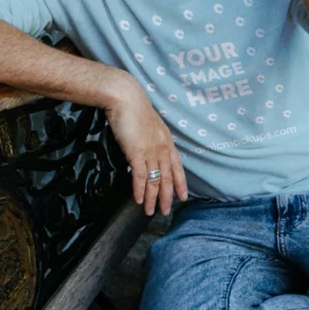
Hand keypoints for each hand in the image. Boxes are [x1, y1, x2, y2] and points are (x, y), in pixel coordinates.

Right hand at [104, 81, 187, 215]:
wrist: (126, 97)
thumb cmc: (133, 107)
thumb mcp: (147, 124)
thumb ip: (149, 138)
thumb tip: (144, 149)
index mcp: (166, 140)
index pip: (177, 166)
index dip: (181, 183)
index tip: (183, 196)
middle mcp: (161, 147)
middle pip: (168, 177)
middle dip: (167, 196)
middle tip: (166, 211)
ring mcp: (150, 151)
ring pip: (154, 180)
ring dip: (152, 198)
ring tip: (149, 212)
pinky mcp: (137, 152)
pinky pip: (140, 176)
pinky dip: (139, 190)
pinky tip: (137, 199)